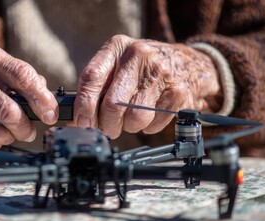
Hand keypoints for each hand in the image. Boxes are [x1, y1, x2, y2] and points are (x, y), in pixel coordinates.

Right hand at [0, 43, 57, 148]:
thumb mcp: (4, 67)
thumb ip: (28, 81)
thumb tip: (49, 104)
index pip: (22, 76)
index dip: (41, 97)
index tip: (51, 113)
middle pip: (9, 111)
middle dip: (27, 126)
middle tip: (32, 130)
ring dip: (13, 135)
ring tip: (12, 128)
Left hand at [73, 35, 221, 138]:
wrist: (189, 64)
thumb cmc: (143, 69)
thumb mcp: (118, 66)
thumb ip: (96, 88)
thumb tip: (75, 119)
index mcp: (117, 46)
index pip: (92, 77)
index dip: (83, 105)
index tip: (81, 122)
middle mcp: (138, 55)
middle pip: (112, 103)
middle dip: (106, 124)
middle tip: (106, 129)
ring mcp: (160, 73)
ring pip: (134, 117)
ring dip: (128, 127)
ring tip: (130, 118)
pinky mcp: (177, 92)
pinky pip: (152, 124)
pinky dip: (147, 127)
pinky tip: (150, 114)